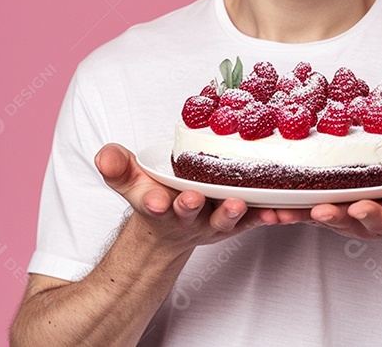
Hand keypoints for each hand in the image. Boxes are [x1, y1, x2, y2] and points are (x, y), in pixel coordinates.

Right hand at [94, 143, 283, 253]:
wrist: (176, 225)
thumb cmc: (156, 195)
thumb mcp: (131, 181)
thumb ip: (117, 167)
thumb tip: (104, 155)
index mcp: (160, 205)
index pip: (153, 204)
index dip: (153, 203)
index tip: (154, 201)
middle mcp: (188, 217)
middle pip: (189, 213)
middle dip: (189, 207)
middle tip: (192, 199)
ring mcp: (214, 221)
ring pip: (224, 219)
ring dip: (231, 213)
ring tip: (237, 204)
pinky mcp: (239, 221)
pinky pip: (254, 220)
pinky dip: (265, 217)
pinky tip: (277, 212)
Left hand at [285, 155, 381, 240]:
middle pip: (368, 220)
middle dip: (358, 216)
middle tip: (349, 209)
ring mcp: (356, 218)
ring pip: (335, 219)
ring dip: (317, 217)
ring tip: (301, 211)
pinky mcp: (333, 212)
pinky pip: (310, 214)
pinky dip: (292, 213)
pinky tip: (273, 210)